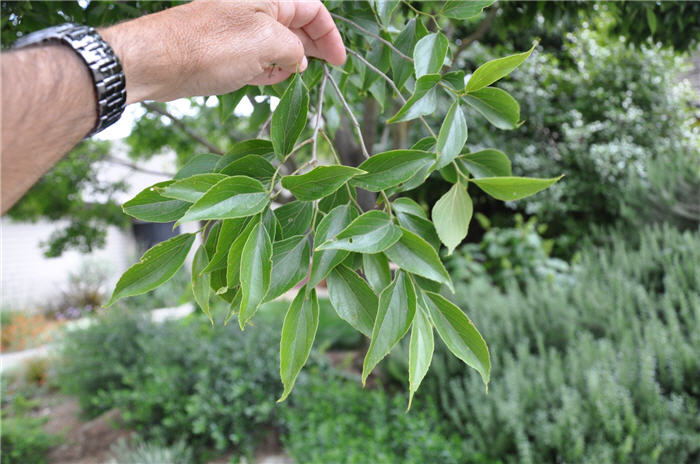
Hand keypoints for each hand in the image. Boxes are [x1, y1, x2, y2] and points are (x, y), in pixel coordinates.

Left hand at [101, 0, 345, 103]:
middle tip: (326, 69)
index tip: (339, 61)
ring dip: (288, 62)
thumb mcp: (266, 44)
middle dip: (312, 47)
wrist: (159, 61)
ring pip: (276, 43)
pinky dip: (267, 69)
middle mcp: (253, 8)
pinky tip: (269, 81)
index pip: (312, 9)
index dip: (329, 34)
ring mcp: (238, 29)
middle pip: (296, 24)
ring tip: (289, 78)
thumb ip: (294, 49)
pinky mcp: (225, 49)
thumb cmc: (211, 47)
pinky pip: (257, 57)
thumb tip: (299, 60)